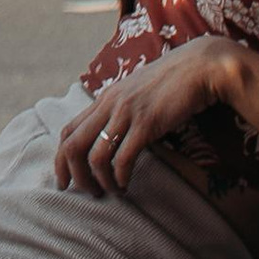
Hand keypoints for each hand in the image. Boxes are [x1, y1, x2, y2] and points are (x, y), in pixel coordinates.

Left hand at [53, 38, 243, 194]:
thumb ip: (122, 110)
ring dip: (99, 180)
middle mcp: (109, 104)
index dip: (60, 158)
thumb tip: (114, 135)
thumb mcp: (138, 93)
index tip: (64, 180)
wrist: (199, 66)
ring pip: (95, 155)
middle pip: (73, 145)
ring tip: (111, 191)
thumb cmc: (172, 83)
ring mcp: (126, 112)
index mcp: (105, 98)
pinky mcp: (146, 122)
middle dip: (73, 175)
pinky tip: (126, 184)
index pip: (68, 130)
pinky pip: (123, 157)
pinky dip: (120, 176)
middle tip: (87, 193)